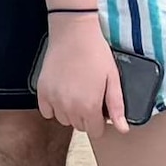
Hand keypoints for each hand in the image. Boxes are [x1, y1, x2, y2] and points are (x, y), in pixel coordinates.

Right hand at [35, 8, 121, 133]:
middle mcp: (70, 108)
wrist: (73, 33)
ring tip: (76, 93)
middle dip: (86, 117)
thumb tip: (122, 129)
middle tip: (90, 96)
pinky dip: (54, 106)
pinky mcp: (42, 92)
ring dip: (70, 112)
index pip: (95, 132)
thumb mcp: (113, 78)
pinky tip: (62, 92)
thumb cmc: (96, 53)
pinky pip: (47, 111)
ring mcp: (54, 100)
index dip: (100, 122)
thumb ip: (116, 106)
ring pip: (63, 120)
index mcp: (89, 107)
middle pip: (79, 127)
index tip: (100, 109)